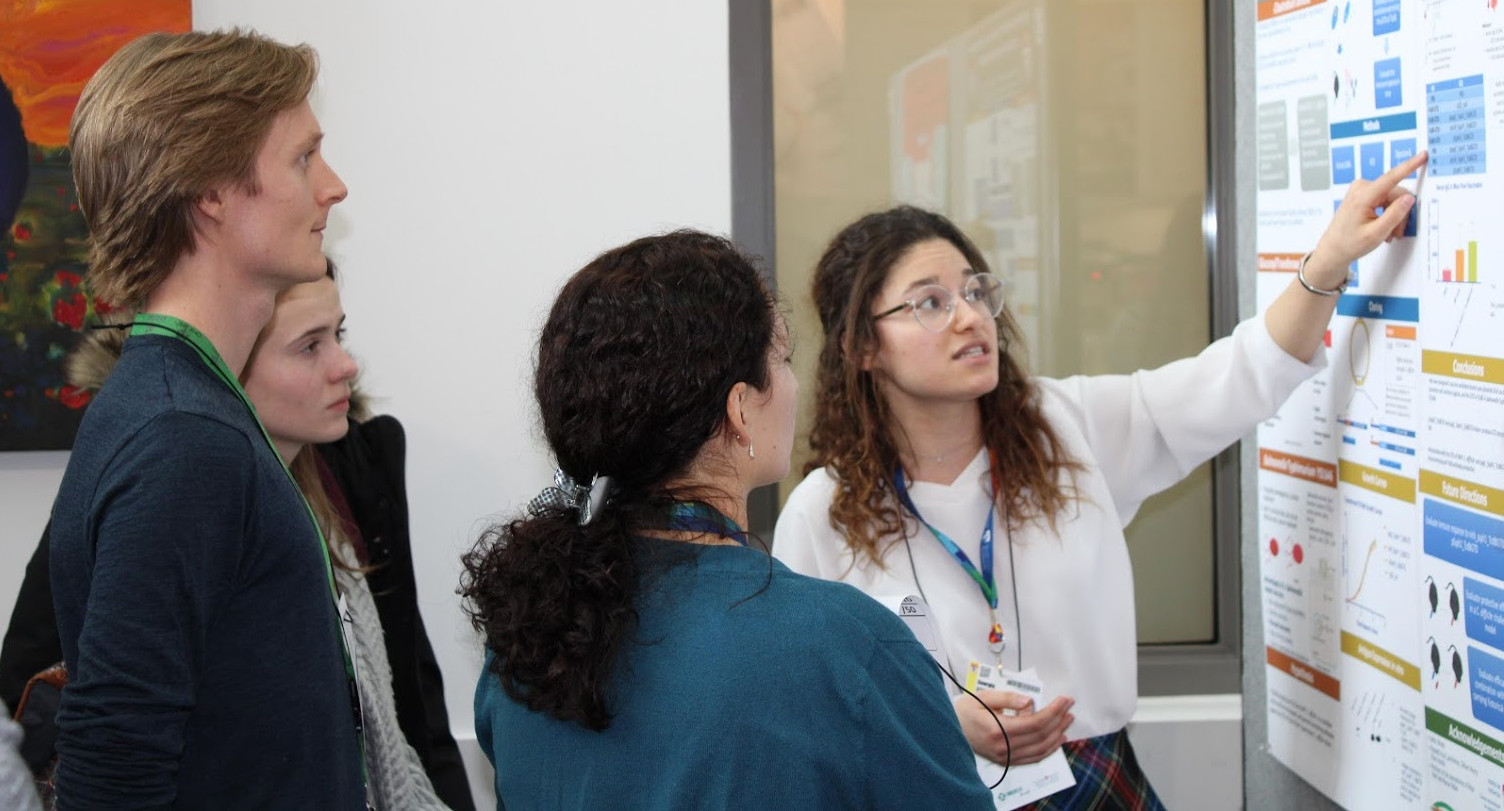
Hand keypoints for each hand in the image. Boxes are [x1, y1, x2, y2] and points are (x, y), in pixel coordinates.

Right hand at [955, 690, 1073, 765]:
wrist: (950, 730)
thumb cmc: (964, 712)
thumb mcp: (982, 697)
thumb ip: (1007, 698)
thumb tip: (1029, 701)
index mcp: (998, 730)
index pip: (1035, 722)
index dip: (1054, 711)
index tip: (1064, 700)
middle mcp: (1003, 747)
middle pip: (1041, 736)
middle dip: (1059, 719)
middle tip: (1069, 706)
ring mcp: (1005, 757)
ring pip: (1040, 749)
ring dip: (1057, 735)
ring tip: (1067, 720)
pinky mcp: (1006, 761)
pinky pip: (1033, 758)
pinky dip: (1048, 749)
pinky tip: (1056, 739)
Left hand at [1307, 150, 1428, 286]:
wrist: (1333, 250)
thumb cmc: (1349, 244)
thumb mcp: (1376, 234)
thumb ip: (1394, 215)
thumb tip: (1409, 198)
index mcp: (1362, 197)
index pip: (1391, 178)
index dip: (1410, 166)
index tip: (1422, 155)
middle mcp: (1361, 188)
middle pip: (1396, 194)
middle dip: (1400, 214)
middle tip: (1397, 233)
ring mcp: (1361, 190)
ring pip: (1392, 198)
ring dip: (1394, 216)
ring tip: (1389, 234)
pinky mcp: (1364, 194)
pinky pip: (1385, 200)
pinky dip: (1388, 214)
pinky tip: (1384, 228)